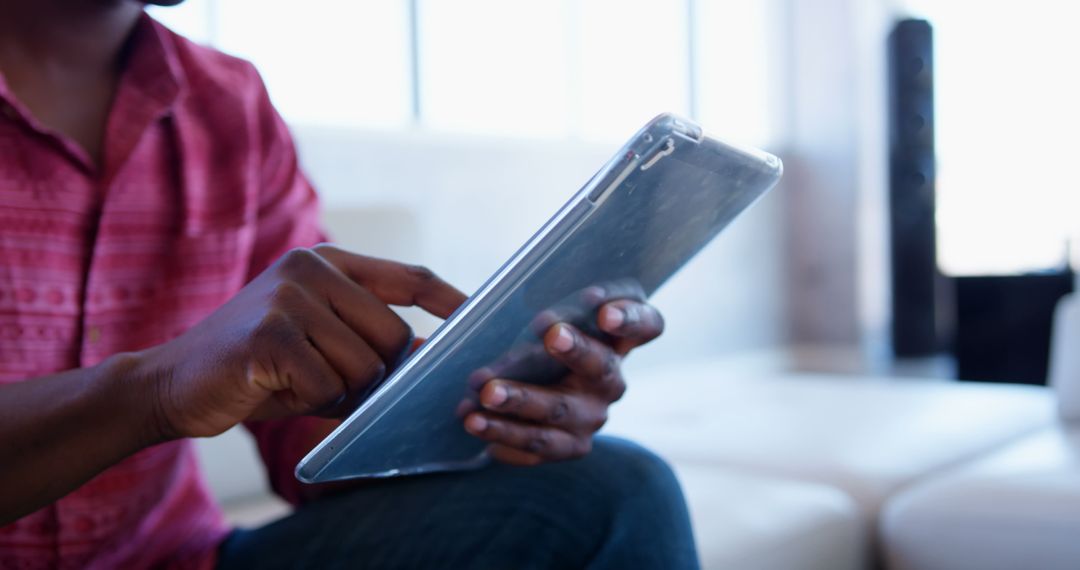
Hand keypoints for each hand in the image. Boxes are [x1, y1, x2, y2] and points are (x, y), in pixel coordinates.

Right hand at [139, 245, 466, 439]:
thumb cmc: (258, 370)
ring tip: (291, 381)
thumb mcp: (322, 348)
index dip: (450, 299)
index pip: (409, 276)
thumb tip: (436, 360)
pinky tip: (272, 389)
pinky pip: (328, 386)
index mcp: (328, 262)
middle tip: (322, 380)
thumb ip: (374, 346)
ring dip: (335, 392)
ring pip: (364, 367)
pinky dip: (308, 402)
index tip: (481, 319)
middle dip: (373, 376)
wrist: (172, 384)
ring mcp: (289, 296)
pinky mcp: (270, 334)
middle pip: (393, 337)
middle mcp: (310, 267)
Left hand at [464, 299, 663, 464]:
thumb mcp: (545, 321)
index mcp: (615, 341)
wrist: (538, 405)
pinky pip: (537, 445)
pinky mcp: (569, 446)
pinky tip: (474, 423)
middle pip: (602, 367)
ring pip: (558, 411)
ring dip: (521, 401)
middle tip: (551, 334)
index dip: (631, 319)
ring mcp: (592, 418)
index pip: (646, 325)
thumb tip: (479, 302)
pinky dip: (503, 435)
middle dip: (577, 351)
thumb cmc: (541, 346)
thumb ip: (533, 307)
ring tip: (485, 392)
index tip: (605, 312)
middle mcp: (610, 381)